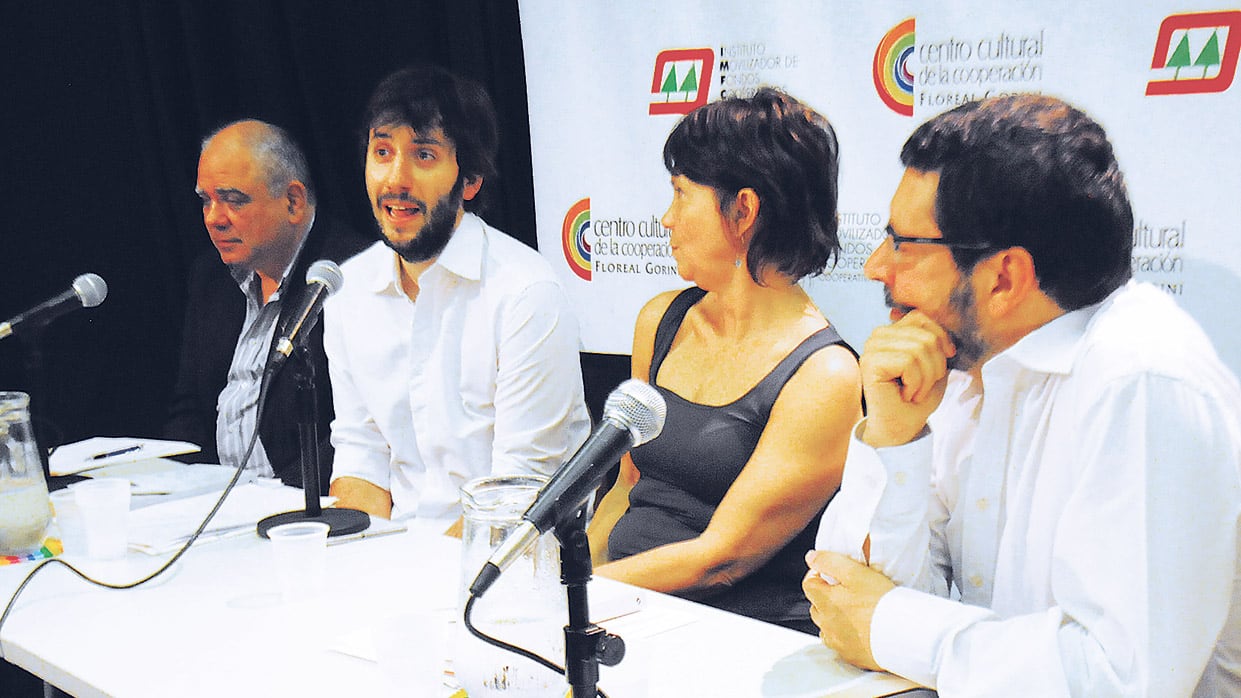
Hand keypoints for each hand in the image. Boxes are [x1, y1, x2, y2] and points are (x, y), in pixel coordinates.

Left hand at [803, 550, 895, 671]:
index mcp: (825, 601)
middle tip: (847, 589)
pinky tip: (861, 628)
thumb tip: (811, 558)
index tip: (831, 572)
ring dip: (835, 616)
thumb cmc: (881, 604)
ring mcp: (837, 641)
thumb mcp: (855, 572)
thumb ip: (829, 562)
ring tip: (856, 609)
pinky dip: (846, 634)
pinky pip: (841, 642)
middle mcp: (826, 623)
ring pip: (827, 625)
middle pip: (817, 605)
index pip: (808, 583)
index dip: (818, 574)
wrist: (902, 635)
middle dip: (826, 595)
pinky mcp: (851, 654)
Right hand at [858, 311, 953, 446]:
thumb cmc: (916, 399)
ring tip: (915, 392)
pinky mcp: (870, 363)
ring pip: (918, 349)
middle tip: (924, 386)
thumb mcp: (934, 364)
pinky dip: (915, 383)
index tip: (946, 358)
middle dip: (935, 365)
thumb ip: (935, 341)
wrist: (900, 429)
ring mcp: (872, 348)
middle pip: (925, 336)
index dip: (941, 338)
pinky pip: (908, 362)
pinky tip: (905, 394)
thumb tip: (945, 328)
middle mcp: (878, 335)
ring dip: (925, 378)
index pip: (921, 318)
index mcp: (892, 331)